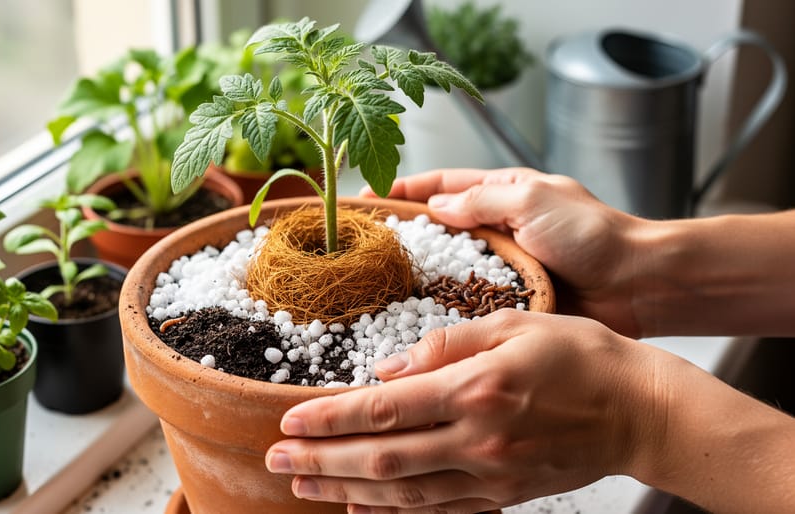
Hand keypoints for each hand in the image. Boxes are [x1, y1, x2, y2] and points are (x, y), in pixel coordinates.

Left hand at [265, 310, 661, 512]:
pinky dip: (395, 513)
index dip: (330, 418)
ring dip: (346, 491)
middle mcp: (476, 439)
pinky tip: (362, 509)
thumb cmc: (579, 356)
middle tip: (276, 462)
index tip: (289, 423)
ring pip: (403, 493)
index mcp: (474, 389)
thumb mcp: (512, 323)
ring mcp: (490, 475)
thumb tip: (387, 368)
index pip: (384, 409)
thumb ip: (444, 343)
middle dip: (322, 461)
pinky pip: (438, 511)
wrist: (639, 410)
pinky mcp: (504, 495)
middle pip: (381, 458)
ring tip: (304, 486)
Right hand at [364, 168, 650, 336]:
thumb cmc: (594, 234)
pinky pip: (470, 302)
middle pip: (439, 228)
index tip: (367, 198)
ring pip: (449, 268)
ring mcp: (503, 266)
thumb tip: (437, 207)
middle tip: (365, 246)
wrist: (638, 284)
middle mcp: (499, 229)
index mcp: (504, 194)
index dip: (404, 190)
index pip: (442, 186)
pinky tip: (417, 318)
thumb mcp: (534, 201)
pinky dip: (446, 308)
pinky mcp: (510, 301)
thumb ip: (482, 202)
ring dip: (419, 274)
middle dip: (403, 233)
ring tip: (379, 284)